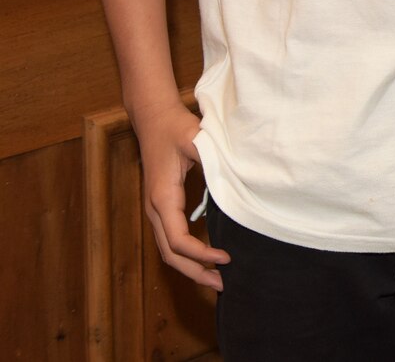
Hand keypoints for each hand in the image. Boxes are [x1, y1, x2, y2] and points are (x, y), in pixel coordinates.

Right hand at [131, 98, 229, 290]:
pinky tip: (205, 256)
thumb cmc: (176, 127)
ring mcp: (155, 209)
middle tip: (222, 285)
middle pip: (170, 253)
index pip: (178, 239)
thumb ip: (212, 160)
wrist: (154, 117)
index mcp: (162, 197)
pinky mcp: (161, 206)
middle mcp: (154, 208)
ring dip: (189, 266)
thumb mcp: (197, 140)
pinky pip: (170, 238)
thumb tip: (233, 180)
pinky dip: (186, 253)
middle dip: (194, 272)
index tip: (226, 258)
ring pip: (167, 249)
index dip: (200, 254)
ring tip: (216, 279)